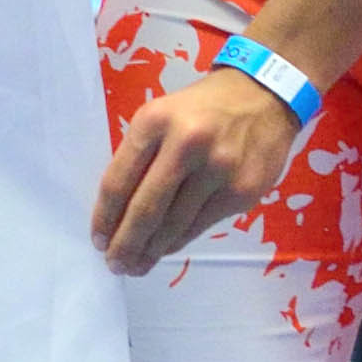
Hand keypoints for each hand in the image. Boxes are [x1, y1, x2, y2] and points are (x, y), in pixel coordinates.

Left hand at [92, 70, 302, 273]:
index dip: (105, 217)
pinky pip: (201, 225)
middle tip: (115, 264)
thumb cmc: (201, 109)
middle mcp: (187, 144)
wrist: (264, 96)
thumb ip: (139, 156)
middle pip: (146, 208)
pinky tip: (165, 249)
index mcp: (155, 121)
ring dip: (151, 250)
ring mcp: (220, 169)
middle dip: (126, 244)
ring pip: (175, 223)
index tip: (97, 240)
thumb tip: (117, 214)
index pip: (119, 180)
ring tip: (137, 265)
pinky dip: (179, 241)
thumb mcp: (161, 116)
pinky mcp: (242, 191)